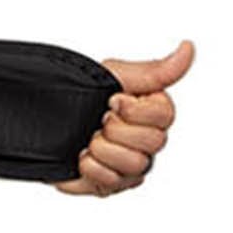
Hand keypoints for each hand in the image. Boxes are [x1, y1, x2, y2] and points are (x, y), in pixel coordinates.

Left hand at [54, 37, 193, 197]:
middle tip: (99, 120)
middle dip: (117, 128)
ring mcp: (132, 165)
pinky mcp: (111, 184)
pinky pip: (111, 182)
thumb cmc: (82, 94)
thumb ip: (156, 70)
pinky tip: (82, 156)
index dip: (134, 109)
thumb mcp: (116, 75)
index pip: (164, 116)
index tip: (112, 100)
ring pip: (135, 164)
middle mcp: (148, 141)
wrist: (44, 117)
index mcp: (154, 113)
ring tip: (90, 138)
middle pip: (152, 142)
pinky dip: (90, 167)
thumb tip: (188, 48)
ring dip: (103, 148)